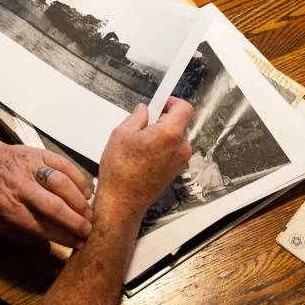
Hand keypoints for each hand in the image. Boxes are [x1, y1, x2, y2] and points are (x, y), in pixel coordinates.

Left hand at [0, 136, 93, 248]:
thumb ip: (19, 236)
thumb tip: (48, 246)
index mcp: (5, 207)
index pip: (40, 226)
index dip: (63, 236)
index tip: (79, 243)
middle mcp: (18, 186)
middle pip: (53, 206)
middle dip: (75, 221)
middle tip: (89, 231)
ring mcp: (30, 166)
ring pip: (61, 183)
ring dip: (79, 200)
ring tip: (90, 214)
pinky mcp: (39, 152)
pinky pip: (64, 165)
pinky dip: (79, 179)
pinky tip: (86, 193)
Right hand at [96, 97, 193, 220]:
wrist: (122, 202)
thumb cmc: (120, 172)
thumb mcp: (121, 134)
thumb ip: (137, 117)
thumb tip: (144, 110)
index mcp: (170, 133)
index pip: (184, 107)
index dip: (171, 102)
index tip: (159, 103)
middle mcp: (180, 147)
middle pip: (179, 122)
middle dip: (162, 119)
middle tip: (143, 124)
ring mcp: (180, 161)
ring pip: (175, 137)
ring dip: (161, 134)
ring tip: (139, 143)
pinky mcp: (176, 170)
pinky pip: (172, 150)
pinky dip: (161, 147)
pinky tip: (143, 155)